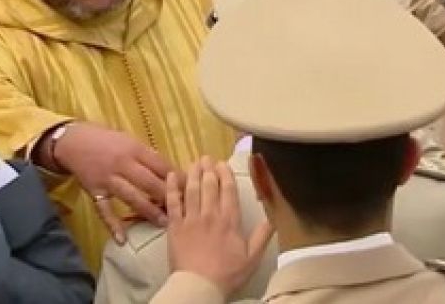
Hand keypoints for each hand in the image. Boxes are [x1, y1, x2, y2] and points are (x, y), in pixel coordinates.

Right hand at [53, 122, 174, 243]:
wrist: (73, 141)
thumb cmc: (106, 139)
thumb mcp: (129, 140)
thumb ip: (147, 156)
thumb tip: (170, 171)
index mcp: (135, 149)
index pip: (161, 165)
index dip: (178, 178)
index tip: (192, 190)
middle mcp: (123, 164)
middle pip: (150, 182)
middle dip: (169, 197)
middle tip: (185, 210)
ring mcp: (108, 179)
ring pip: (132, 197)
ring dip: (149, 211)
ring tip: (165, 224)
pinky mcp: (95, 191)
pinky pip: (104, 210)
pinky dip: (113, 225)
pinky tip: (122, 239)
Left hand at [166, 157, 272, 296]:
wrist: (199, 286)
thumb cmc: (227, 274)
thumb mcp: (252, 257)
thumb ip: (263, 236)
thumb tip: (273, 218)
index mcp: (230, 221)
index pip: (228, 190)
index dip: (225, 174)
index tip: (223, 164)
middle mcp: (210, 215)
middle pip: (209, 185)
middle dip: (209, 169)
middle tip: (207, 158)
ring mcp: (191, 219)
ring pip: (191, 189)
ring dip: (193, 173)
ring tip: (194, 162)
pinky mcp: (175, 226)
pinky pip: (172, 202)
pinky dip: (171, 187)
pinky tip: (171, 175)